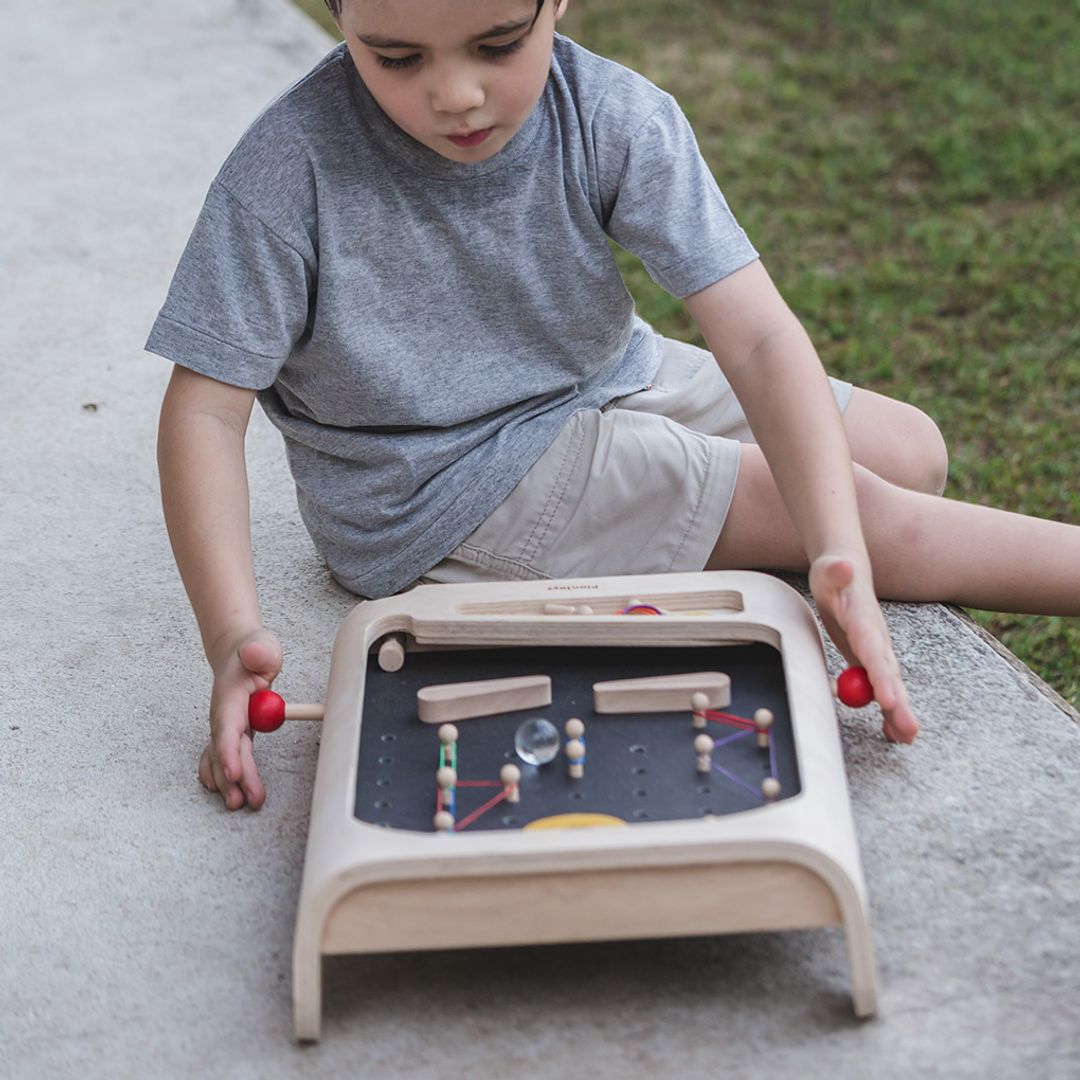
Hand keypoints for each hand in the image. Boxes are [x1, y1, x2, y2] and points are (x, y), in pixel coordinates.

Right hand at [197, 628, 282, 809]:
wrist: (239, 651)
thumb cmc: (254, 651)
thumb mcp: (263, 645)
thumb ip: (259, 651)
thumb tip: (255, 654)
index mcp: (230, 696)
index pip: (228, 727)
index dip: (228, 752)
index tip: (234, 773)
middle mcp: (224, 714)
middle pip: (227, 749)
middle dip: (233, 777)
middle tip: (242, 801)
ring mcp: (225, 724)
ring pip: (223, 757)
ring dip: (227, 781)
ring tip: (238, 803)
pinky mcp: (232, 731)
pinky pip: (220, 756)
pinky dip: (218, 773)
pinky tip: (218, 789)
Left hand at [809, 554, 919, 742]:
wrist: (846, 571)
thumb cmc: (835, 574)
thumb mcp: (830, 570)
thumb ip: (837, 571)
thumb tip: (844, 566)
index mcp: (865, 621)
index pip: (873, 651)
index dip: (881, 676)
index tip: (888, 699)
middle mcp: (876, 640)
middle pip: (888, 675)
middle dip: (898, 703)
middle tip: (908, 729)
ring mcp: (877, 651)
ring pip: (890, 685)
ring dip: (898, 712)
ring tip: (905, 737)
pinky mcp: (871, 659)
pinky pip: (881, 687)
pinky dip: (889, 708)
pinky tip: (893, 731)